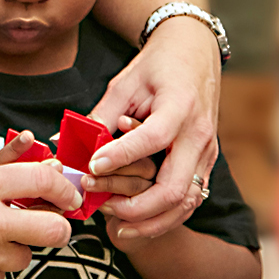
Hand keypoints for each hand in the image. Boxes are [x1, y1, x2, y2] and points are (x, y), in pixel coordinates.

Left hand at [88, 16, 220, 238]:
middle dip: (136, 206)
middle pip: (174, 186)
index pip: (152, 139)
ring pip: (186, 202)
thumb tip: (71, 143)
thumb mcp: (126, 82)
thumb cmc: (159, 65)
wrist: (195, 53)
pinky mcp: (206, 161)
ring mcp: (207, 152)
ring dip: (152, 221)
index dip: (120, 156)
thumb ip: (102, 115)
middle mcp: (198, 134)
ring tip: (119, 225)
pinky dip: (165, 216)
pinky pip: (190, 199)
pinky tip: (139, 220)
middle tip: (103, 205)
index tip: (91, 167)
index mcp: (180, 107)